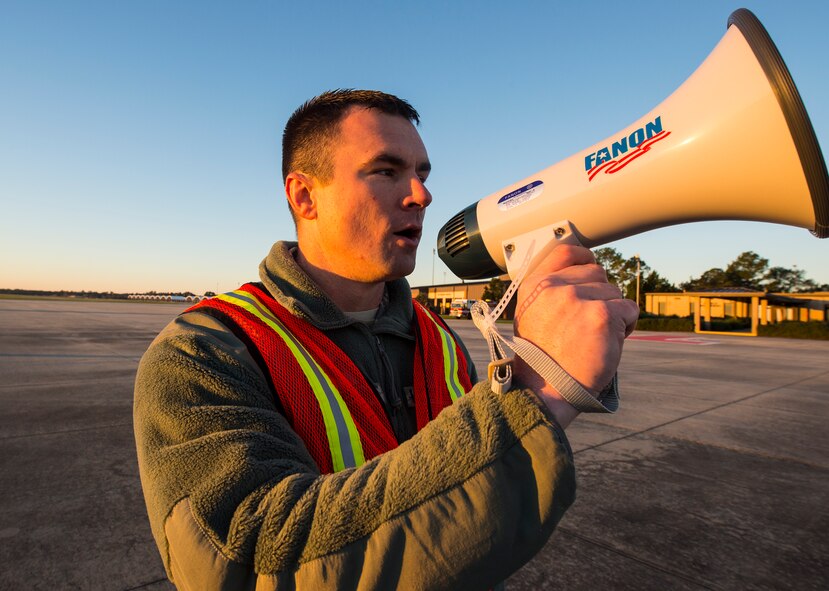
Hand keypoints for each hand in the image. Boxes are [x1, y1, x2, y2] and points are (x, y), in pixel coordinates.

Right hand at [512, 245, 638, 425]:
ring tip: (596, 337)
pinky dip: (626, 326)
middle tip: (589, 323)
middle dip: (601, 294)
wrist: (546, 390)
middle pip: (597, 272)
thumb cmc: (543, 358)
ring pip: (615, 292)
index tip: (592, 269)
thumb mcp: (533, 315)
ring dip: (614, 313)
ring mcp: (577, 298)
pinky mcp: (602, 315)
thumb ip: (552, 291)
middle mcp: (554, 287)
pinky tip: (608, 343)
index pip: (566, 252)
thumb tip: (585, 271)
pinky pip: (629, 309)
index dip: (585, 258)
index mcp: (535, 285)